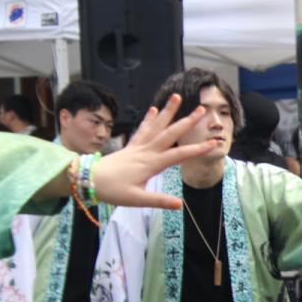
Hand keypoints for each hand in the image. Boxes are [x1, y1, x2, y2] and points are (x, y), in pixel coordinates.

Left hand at [90, 95, 214, 208]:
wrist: (87, 179)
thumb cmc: (113, 191)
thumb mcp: (137, 200)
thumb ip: (159, 200)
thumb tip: (180, 204)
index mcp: (151, 164)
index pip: (180, 154)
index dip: (198, 149)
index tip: (214, 143)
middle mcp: (147, 151)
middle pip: (170, 133)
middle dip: (187, 121)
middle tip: (202, 110)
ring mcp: (138, 147)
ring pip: (156, 126)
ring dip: (167, 111)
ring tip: (177, 97)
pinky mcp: (130, 146)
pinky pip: (142, 129)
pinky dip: (149, 119)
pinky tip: (154, 109)